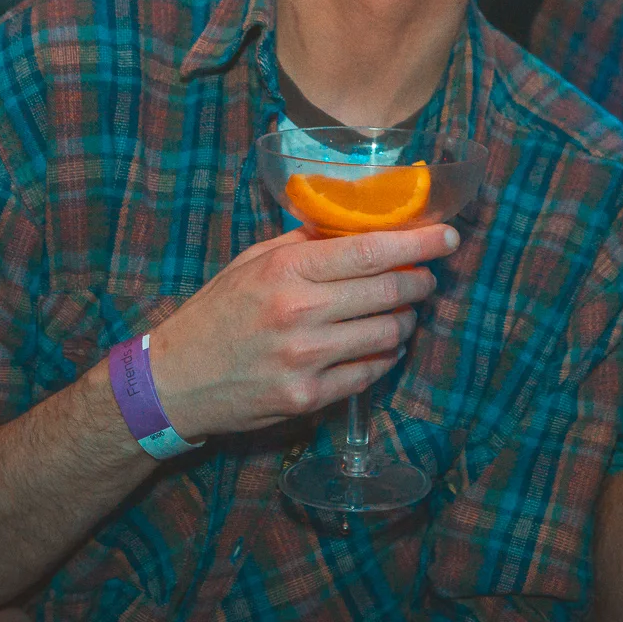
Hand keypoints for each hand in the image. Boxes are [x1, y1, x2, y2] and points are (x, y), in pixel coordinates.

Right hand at [146, 223, 459, 438]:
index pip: (371, 251)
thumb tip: (363, 223)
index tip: (447, 237)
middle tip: (425, 277)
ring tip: (401, 311)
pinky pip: (370, 373)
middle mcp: (300, 313)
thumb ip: (307, 243)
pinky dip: (386, 356)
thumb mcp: (254, 262)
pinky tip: (381, 345)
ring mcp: (306, 360)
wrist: (175, 380)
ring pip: (388, 334)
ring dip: (405, 320)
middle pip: (390, 292)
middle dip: (419, 282)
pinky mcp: (308, 398)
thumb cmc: (218, 312)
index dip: (418, 243)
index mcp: (288, 270)